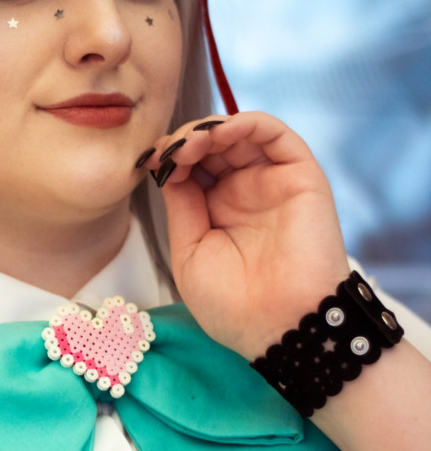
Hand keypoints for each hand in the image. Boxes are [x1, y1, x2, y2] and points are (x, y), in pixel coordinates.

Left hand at [146, 112, 350, 358]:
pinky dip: (246, 122)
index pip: (193, 167)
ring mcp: (273, 183)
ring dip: (210, 129)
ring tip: (190, 145)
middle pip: (213, 146)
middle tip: (167, 152)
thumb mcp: (190, 252)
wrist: (279, 328)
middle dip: (185, 141)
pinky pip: (276, 135)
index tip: (150, 161)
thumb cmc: (233, 306)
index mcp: (219, 212)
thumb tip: (168, 166)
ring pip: (242, 134)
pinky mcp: (301, 177)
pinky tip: (219, 134)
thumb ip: (181, 205)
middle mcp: (247, 192)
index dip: (171, 157)